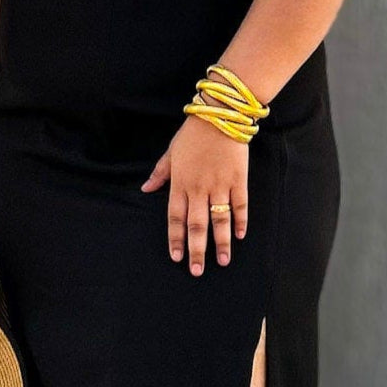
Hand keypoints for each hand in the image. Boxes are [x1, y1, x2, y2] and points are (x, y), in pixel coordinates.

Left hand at [140, 115, 248, 274]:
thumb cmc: (192, 134)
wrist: (220, 115)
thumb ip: (160, 174)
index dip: (176, 239)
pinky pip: (240, 205)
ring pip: (219, 220)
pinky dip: (240, 221)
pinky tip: (240, 236)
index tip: (177, 258)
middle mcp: (199, 188)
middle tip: (197, 271)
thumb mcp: (170, 152)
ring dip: (221, 242)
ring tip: (222, 261)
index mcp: (180, 183)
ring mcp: (220, 185)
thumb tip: (146, 189)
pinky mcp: (238, 179)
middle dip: (197, 250)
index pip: (175, 218)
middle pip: (197, 225)